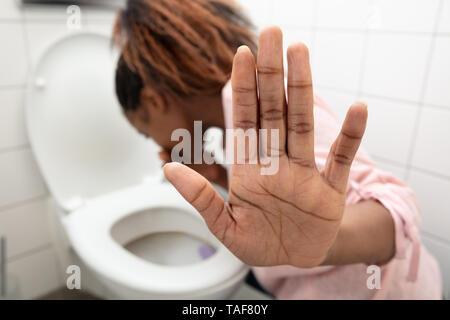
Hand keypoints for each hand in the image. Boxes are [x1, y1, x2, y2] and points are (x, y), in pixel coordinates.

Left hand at [164, 26, 367, 267]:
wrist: (292, 262)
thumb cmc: (258, 242)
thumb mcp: (224, 226)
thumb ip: (200, 196)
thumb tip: (168, 167)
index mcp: (250, 169)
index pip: (245, 119)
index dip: (243, 88)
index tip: (241, 54)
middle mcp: (277, 162)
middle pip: (273, 109)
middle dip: (270, 73)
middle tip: (270, 33)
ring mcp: (305, 173)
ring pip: (302, 123)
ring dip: (302, 88)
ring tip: (300, 52)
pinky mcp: (330, 190)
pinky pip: (341, 158)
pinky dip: (351, 136)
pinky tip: (358, 109)